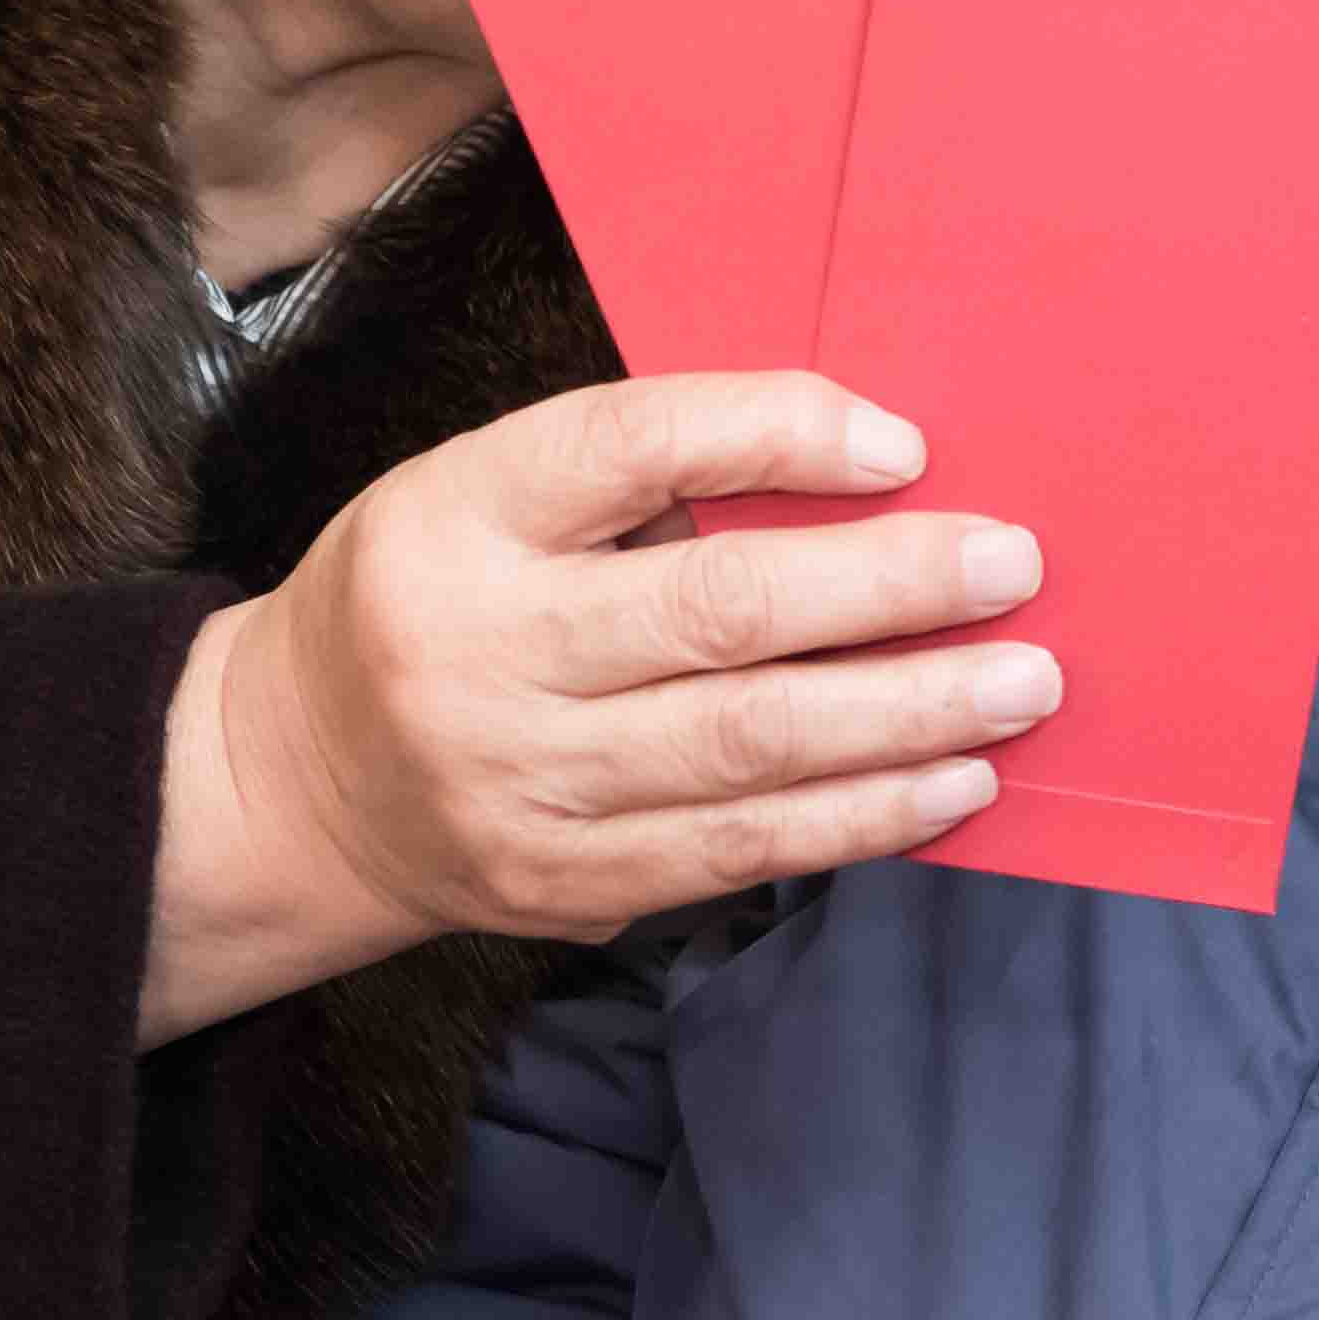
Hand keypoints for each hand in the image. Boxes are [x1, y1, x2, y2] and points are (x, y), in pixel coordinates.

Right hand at [144, 371, 1053, 1039]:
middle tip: (1012, 568)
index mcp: (456, 518)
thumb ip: (639, 474)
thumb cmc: (435, 597)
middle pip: (719, 613)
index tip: (907, 446)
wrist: (297, 780)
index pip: (633, 446)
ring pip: (749, 748)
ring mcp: (520, 785)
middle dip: (891, 589)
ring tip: (1021, 686)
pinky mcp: (562, 884)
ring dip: (909, 716)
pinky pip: (739, 850)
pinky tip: (949, 783)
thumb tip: (866, 463)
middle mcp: (479, 653)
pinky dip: (860, 817)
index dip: (780, 435)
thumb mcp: (483, 492)